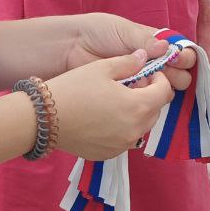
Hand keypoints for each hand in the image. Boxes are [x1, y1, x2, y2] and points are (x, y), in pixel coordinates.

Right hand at [47, 52, 178, 159]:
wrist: (44, 119)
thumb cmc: (74, 89)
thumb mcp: (102, 68)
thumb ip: (128, 62)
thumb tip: (144, 56)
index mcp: (138, 106)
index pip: (165, 93)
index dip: (159, 79)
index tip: (147, 73)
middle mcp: (135, 130)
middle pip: (155, 111)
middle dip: (149, 96)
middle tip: (132, 84)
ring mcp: (122, 145)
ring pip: (142, 127)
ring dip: (137, 112)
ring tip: (117, 100)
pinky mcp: (108, 154)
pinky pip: (125, 139)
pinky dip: (123, 127)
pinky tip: (105, 116)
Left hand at [64, 13, 194, 91]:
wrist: (71, 47)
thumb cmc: (97, 32)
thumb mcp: (124, 30)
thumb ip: (145, 40)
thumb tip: (167, 49)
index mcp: (153, 44)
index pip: (178, 53)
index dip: (183, 57)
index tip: (178, 59)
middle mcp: (150, 64)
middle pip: (177, 75)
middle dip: (177, 75)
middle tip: (166, 73)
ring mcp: (139, 82)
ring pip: (163, 91)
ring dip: (162, 87)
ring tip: (152, 81)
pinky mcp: (126, 96)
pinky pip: (144, 101)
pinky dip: (145, 98)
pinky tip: (140, 92)